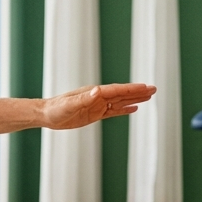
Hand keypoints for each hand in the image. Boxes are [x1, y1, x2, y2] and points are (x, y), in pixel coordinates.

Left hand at [41, 83, 155, 130]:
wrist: (46, 115)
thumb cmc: (56, 109)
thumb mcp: (69, 105)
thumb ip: (84, 98)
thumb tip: (97, 91)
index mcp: (94, 93)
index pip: (117, 90)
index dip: (132, 89)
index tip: (146, 87)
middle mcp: (97, 97)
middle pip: (122, 94)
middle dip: (138, 91)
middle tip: (154, 89)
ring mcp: (97, 105)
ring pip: (120, 102)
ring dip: (135, 99)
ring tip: (149, 96)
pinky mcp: (95, 114)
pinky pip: (113, 111)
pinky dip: (125, 109)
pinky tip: (134, 108)